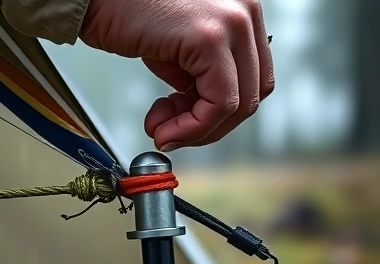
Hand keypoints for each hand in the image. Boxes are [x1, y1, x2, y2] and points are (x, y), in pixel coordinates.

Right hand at [79, 0, 273, 150]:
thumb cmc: (126, 12)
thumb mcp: (176, 52)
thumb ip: (196, 82)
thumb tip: (196, 122)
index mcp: (242, 15)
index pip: (251, 82)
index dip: (218, 114)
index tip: (185, 127)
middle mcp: (245, 14)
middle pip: (252, 95)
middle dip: (210, 126)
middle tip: (174, 134)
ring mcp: (234, 22)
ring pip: (240, 105)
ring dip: (199, 131)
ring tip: (164, 131)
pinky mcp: (211, 37)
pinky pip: (218, 104)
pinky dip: (192, 127)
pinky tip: (164, 126)